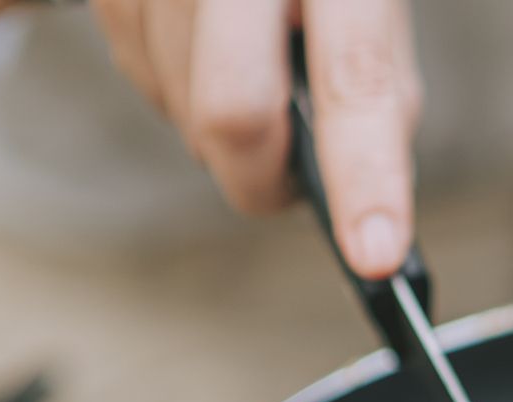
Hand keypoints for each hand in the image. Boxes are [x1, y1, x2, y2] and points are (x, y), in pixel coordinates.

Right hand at [89, 0, 421, 279]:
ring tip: (245, 58)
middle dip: (261, 176)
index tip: (374, 254)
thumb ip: (374, 82)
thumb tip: (371, 199)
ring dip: (216, 124)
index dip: (364, 178)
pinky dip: (177, 83)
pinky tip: (201, 35)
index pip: (355, 80)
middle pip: (232, 115)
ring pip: (177, 105)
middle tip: (286, 180)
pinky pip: (138, 71)